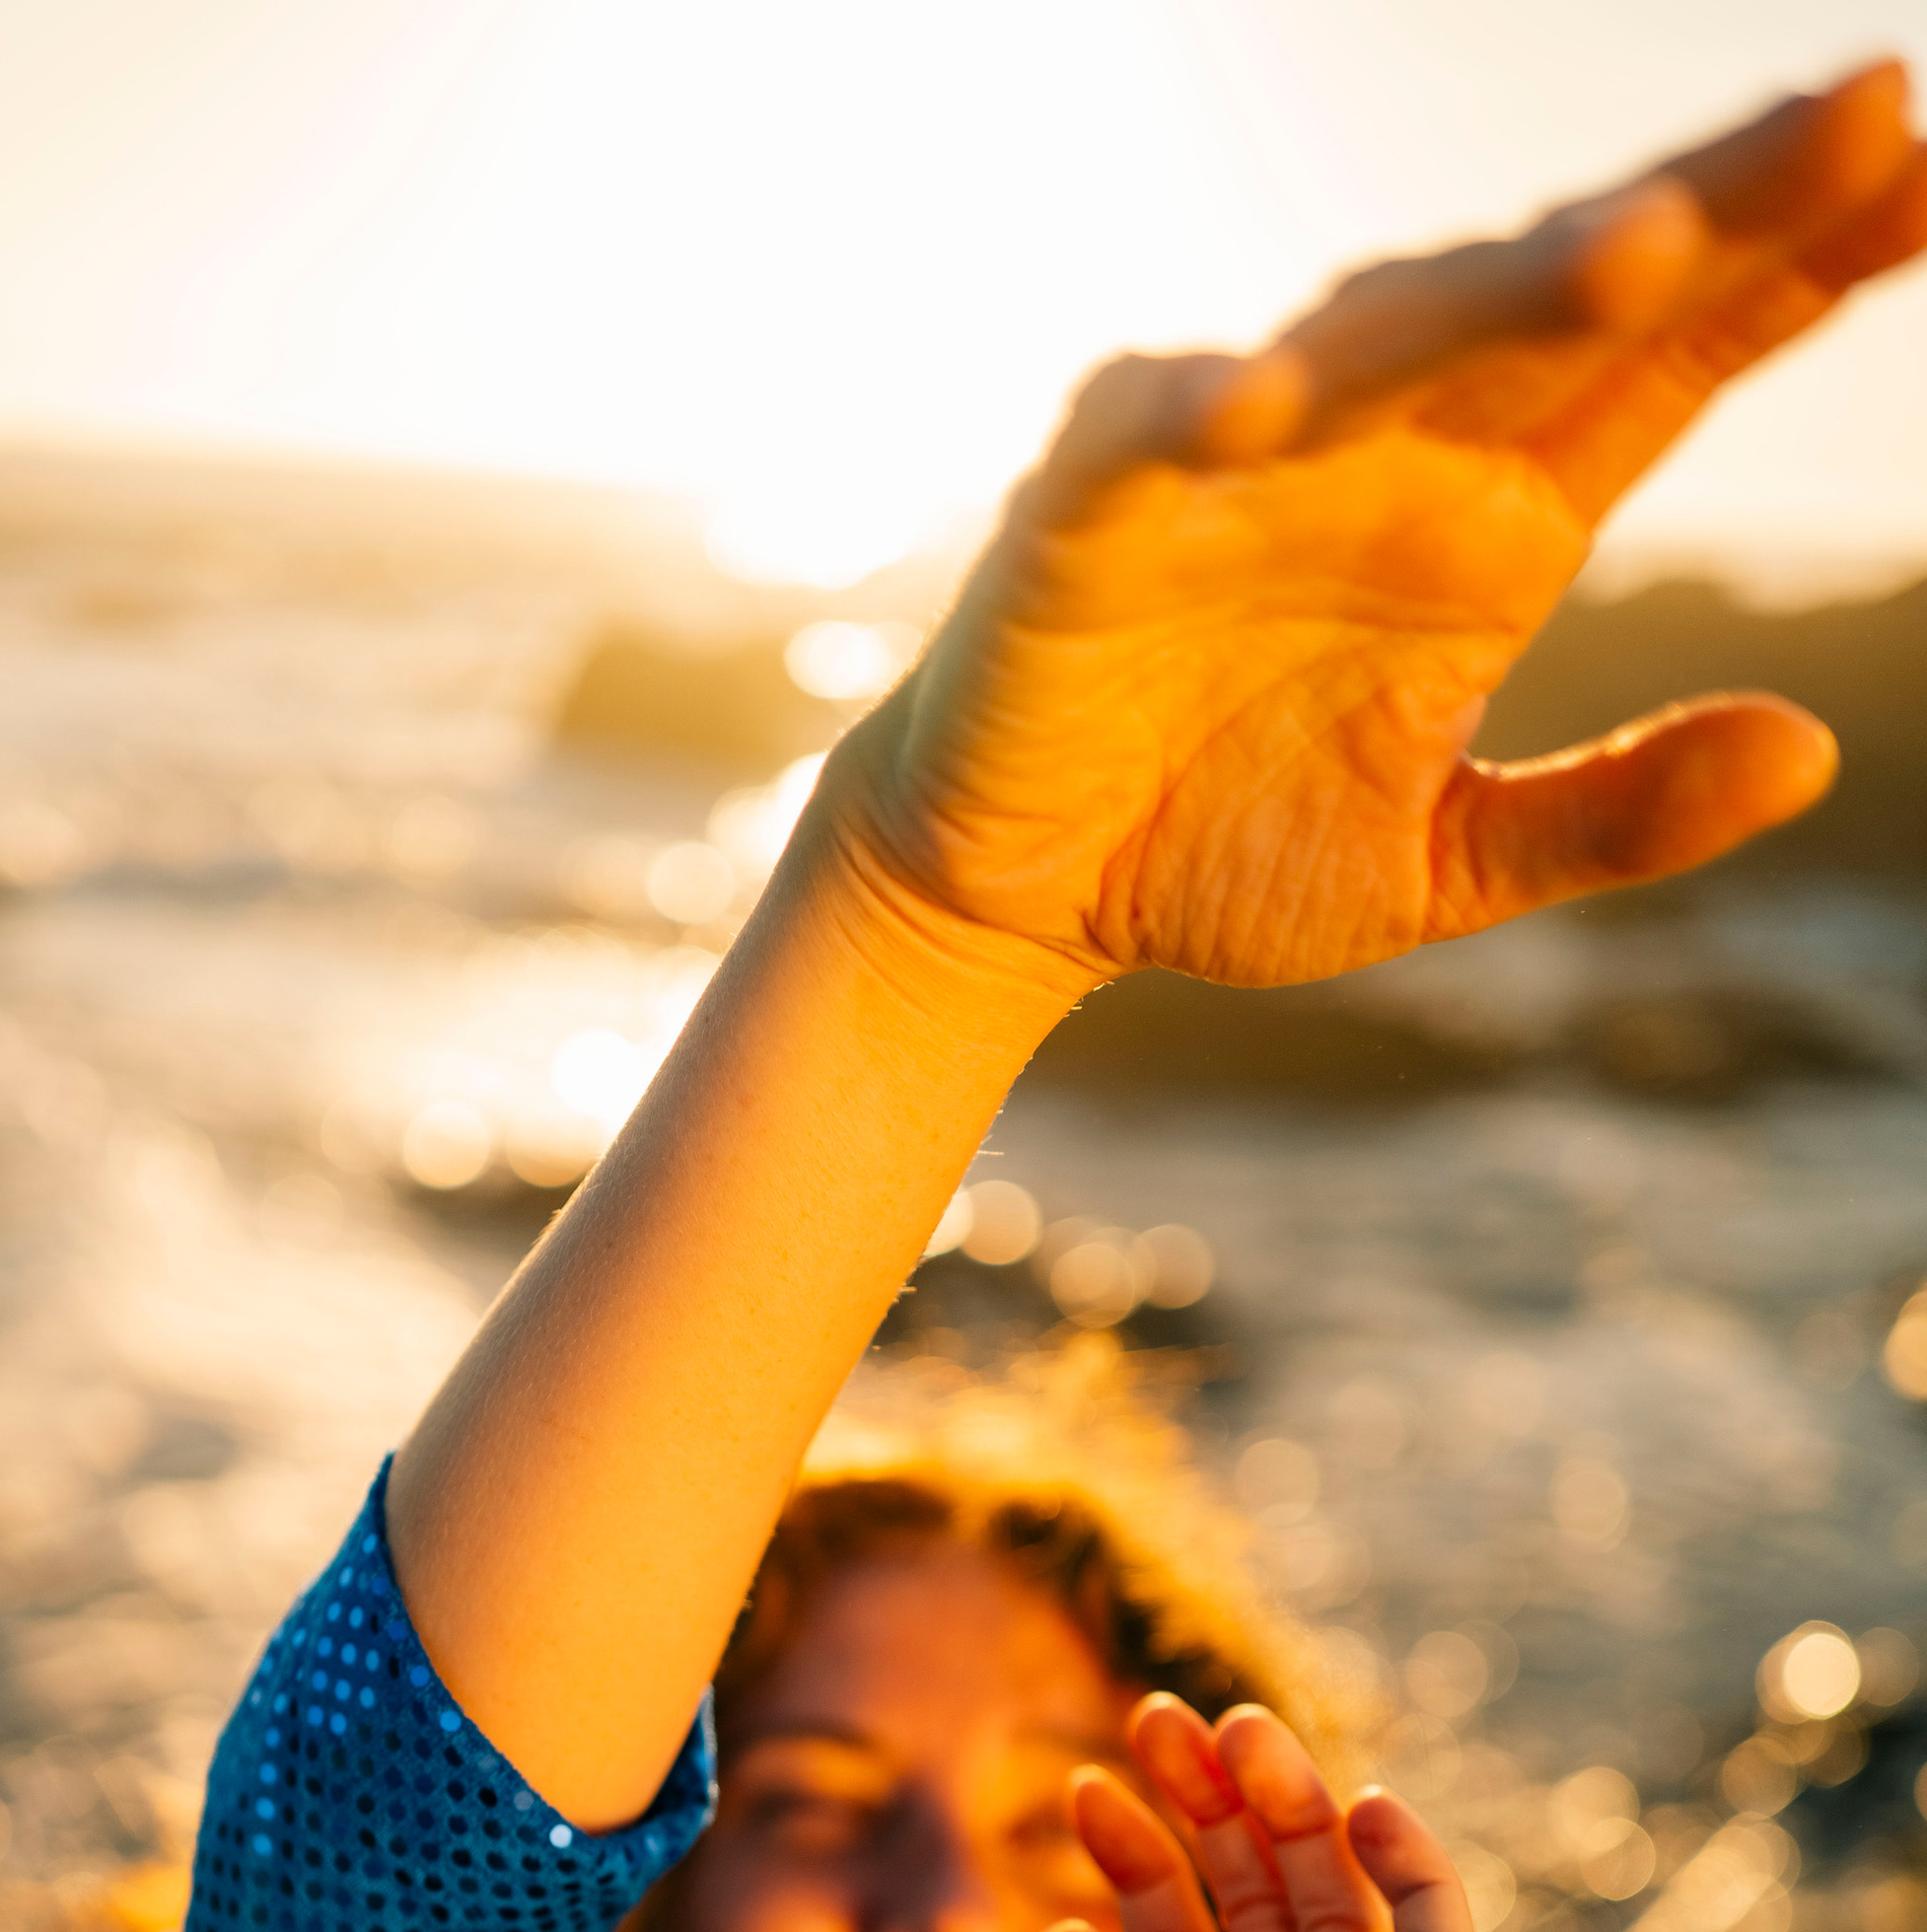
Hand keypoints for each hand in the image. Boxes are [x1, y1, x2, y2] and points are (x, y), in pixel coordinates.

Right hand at [834, 64, 1926, 987]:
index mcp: (1490, 518)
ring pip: (1388, 337)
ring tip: (1644, 246)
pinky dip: (1198, 415)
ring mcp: (1240, 462)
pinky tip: (1270, 399)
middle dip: (1713, 209)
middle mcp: (1387, 451)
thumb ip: (1612, 813)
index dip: (1801, 267)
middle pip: (1566, 301)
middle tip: (1872, 116)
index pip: (1672, 362)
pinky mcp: (1090, 514)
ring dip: (1503, 287)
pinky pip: (1151, 441)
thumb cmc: (1218, 846)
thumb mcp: (1441, 867)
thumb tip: (1811, 751)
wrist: (1012, 895)